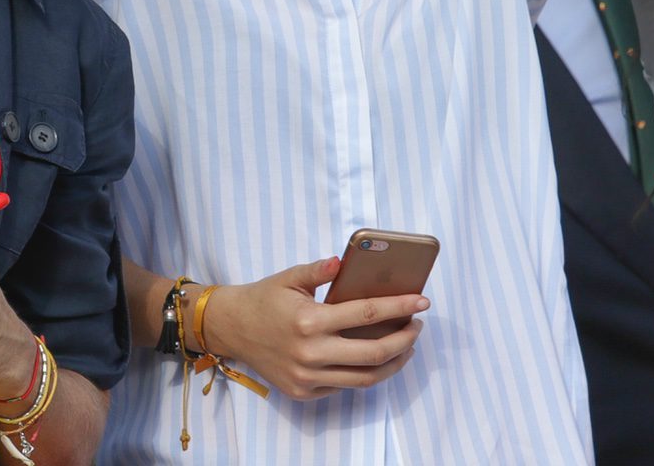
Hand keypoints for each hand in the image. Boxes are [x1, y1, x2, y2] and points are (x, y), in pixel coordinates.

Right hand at [199, 257, 426, 400]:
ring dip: (393, 362)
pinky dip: (365, 373)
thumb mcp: (289, 278)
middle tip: (417, 326)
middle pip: (374, 353)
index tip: (422, 302)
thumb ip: (319, 270)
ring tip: (405, 346)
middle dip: (405, 339)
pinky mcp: (303, 392)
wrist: (231, 328)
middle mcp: (310, 352)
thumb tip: (343, 260)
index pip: (368, 314)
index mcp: (309, 320)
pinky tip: (375, 358)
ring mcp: (307, 377)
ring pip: (365, 377)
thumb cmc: (263, 299)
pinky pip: (344, 386)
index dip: (400, 307)